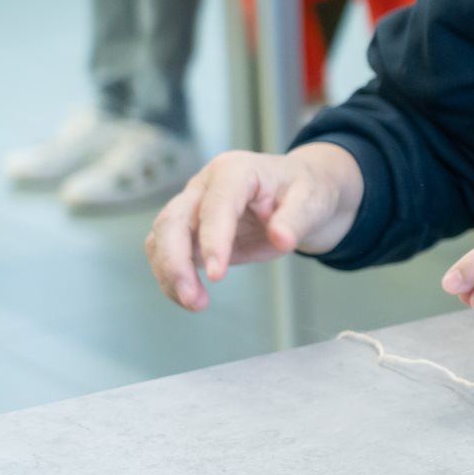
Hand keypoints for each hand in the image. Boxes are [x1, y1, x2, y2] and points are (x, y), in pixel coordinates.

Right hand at [146, 143, 363, 310]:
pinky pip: (168, 253)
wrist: (302, 195)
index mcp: (234, 171)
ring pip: (161, 239)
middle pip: (172, 221)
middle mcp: (204, 186)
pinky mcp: (192, 232)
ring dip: (170, 274)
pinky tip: (189, 298)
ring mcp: (193, 207)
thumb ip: (296, 220)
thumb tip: (280, 239)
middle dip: (176, 263)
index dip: (213, 241)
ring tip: (195, 304)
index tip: (218, 276)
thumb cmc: (306, 191)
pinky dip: (172, 277)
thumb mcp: (312, 201)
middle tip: (194, 298)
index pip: (215, 206)